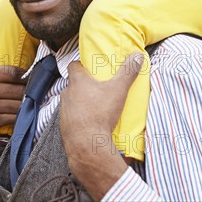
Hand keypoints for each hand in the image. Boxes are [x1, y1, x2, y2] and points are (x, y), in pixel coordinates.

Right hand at [0, 65, 26, 155]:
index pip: (12, 72)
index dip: (25, 75)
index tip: (31, 76)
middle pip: (18, 89)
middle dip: (28, 91)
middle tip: (36, 91)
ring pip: (18, 104)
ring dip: (26, 104)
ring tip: (31, 102)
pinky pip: (13, 117)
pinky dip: (20, 116)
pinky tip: (23, 114)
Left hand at [60, 52, 143, 200]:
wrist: (87, 145)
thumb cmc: (101, 113)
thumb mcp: (118, 90)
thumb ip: (128, 72)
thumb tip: (137, 55)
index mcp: (77, 81)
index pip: (73, 65)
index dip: (81, 65)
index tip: (90, 68)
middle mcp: (67, 93)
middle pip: (73, 84)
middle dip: (84, 85)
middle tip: (98, 89)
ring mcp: (63, 110)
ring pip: (71, 101)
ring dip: (80, 102)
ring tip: (95, 108)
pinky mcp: (63, 126)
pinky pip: (70, 118)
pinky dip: (78, 118)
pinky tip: (90, 124)